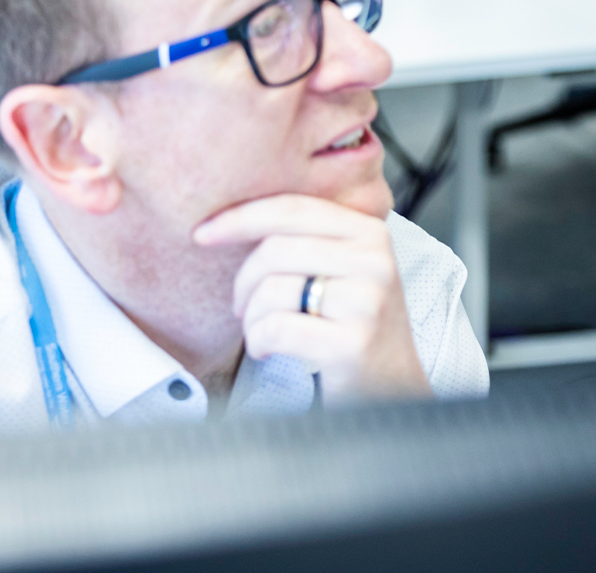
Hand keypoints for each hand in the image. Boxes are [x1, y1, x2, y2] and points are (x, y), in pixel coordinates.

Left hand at [193, 194, 431, 403]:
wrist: (393, 387)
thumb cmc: (354, 326)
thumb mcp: (344, 270)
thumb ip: (307, 238)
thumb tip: (231, 218)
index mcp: (369, 232)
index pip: (292, 209)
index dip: (240, 217)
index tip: (202, 233)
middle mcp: (374, 259)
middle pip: (275, 250)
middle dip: (243, 283)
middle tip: (241, 308)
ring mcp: (366, 301)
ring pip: (272, 291)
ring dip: (251, 320)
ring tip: (263, 334)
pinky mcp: (352, 342)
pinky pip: (275, 328)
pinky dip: (259, 343)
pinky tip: (269, 351)